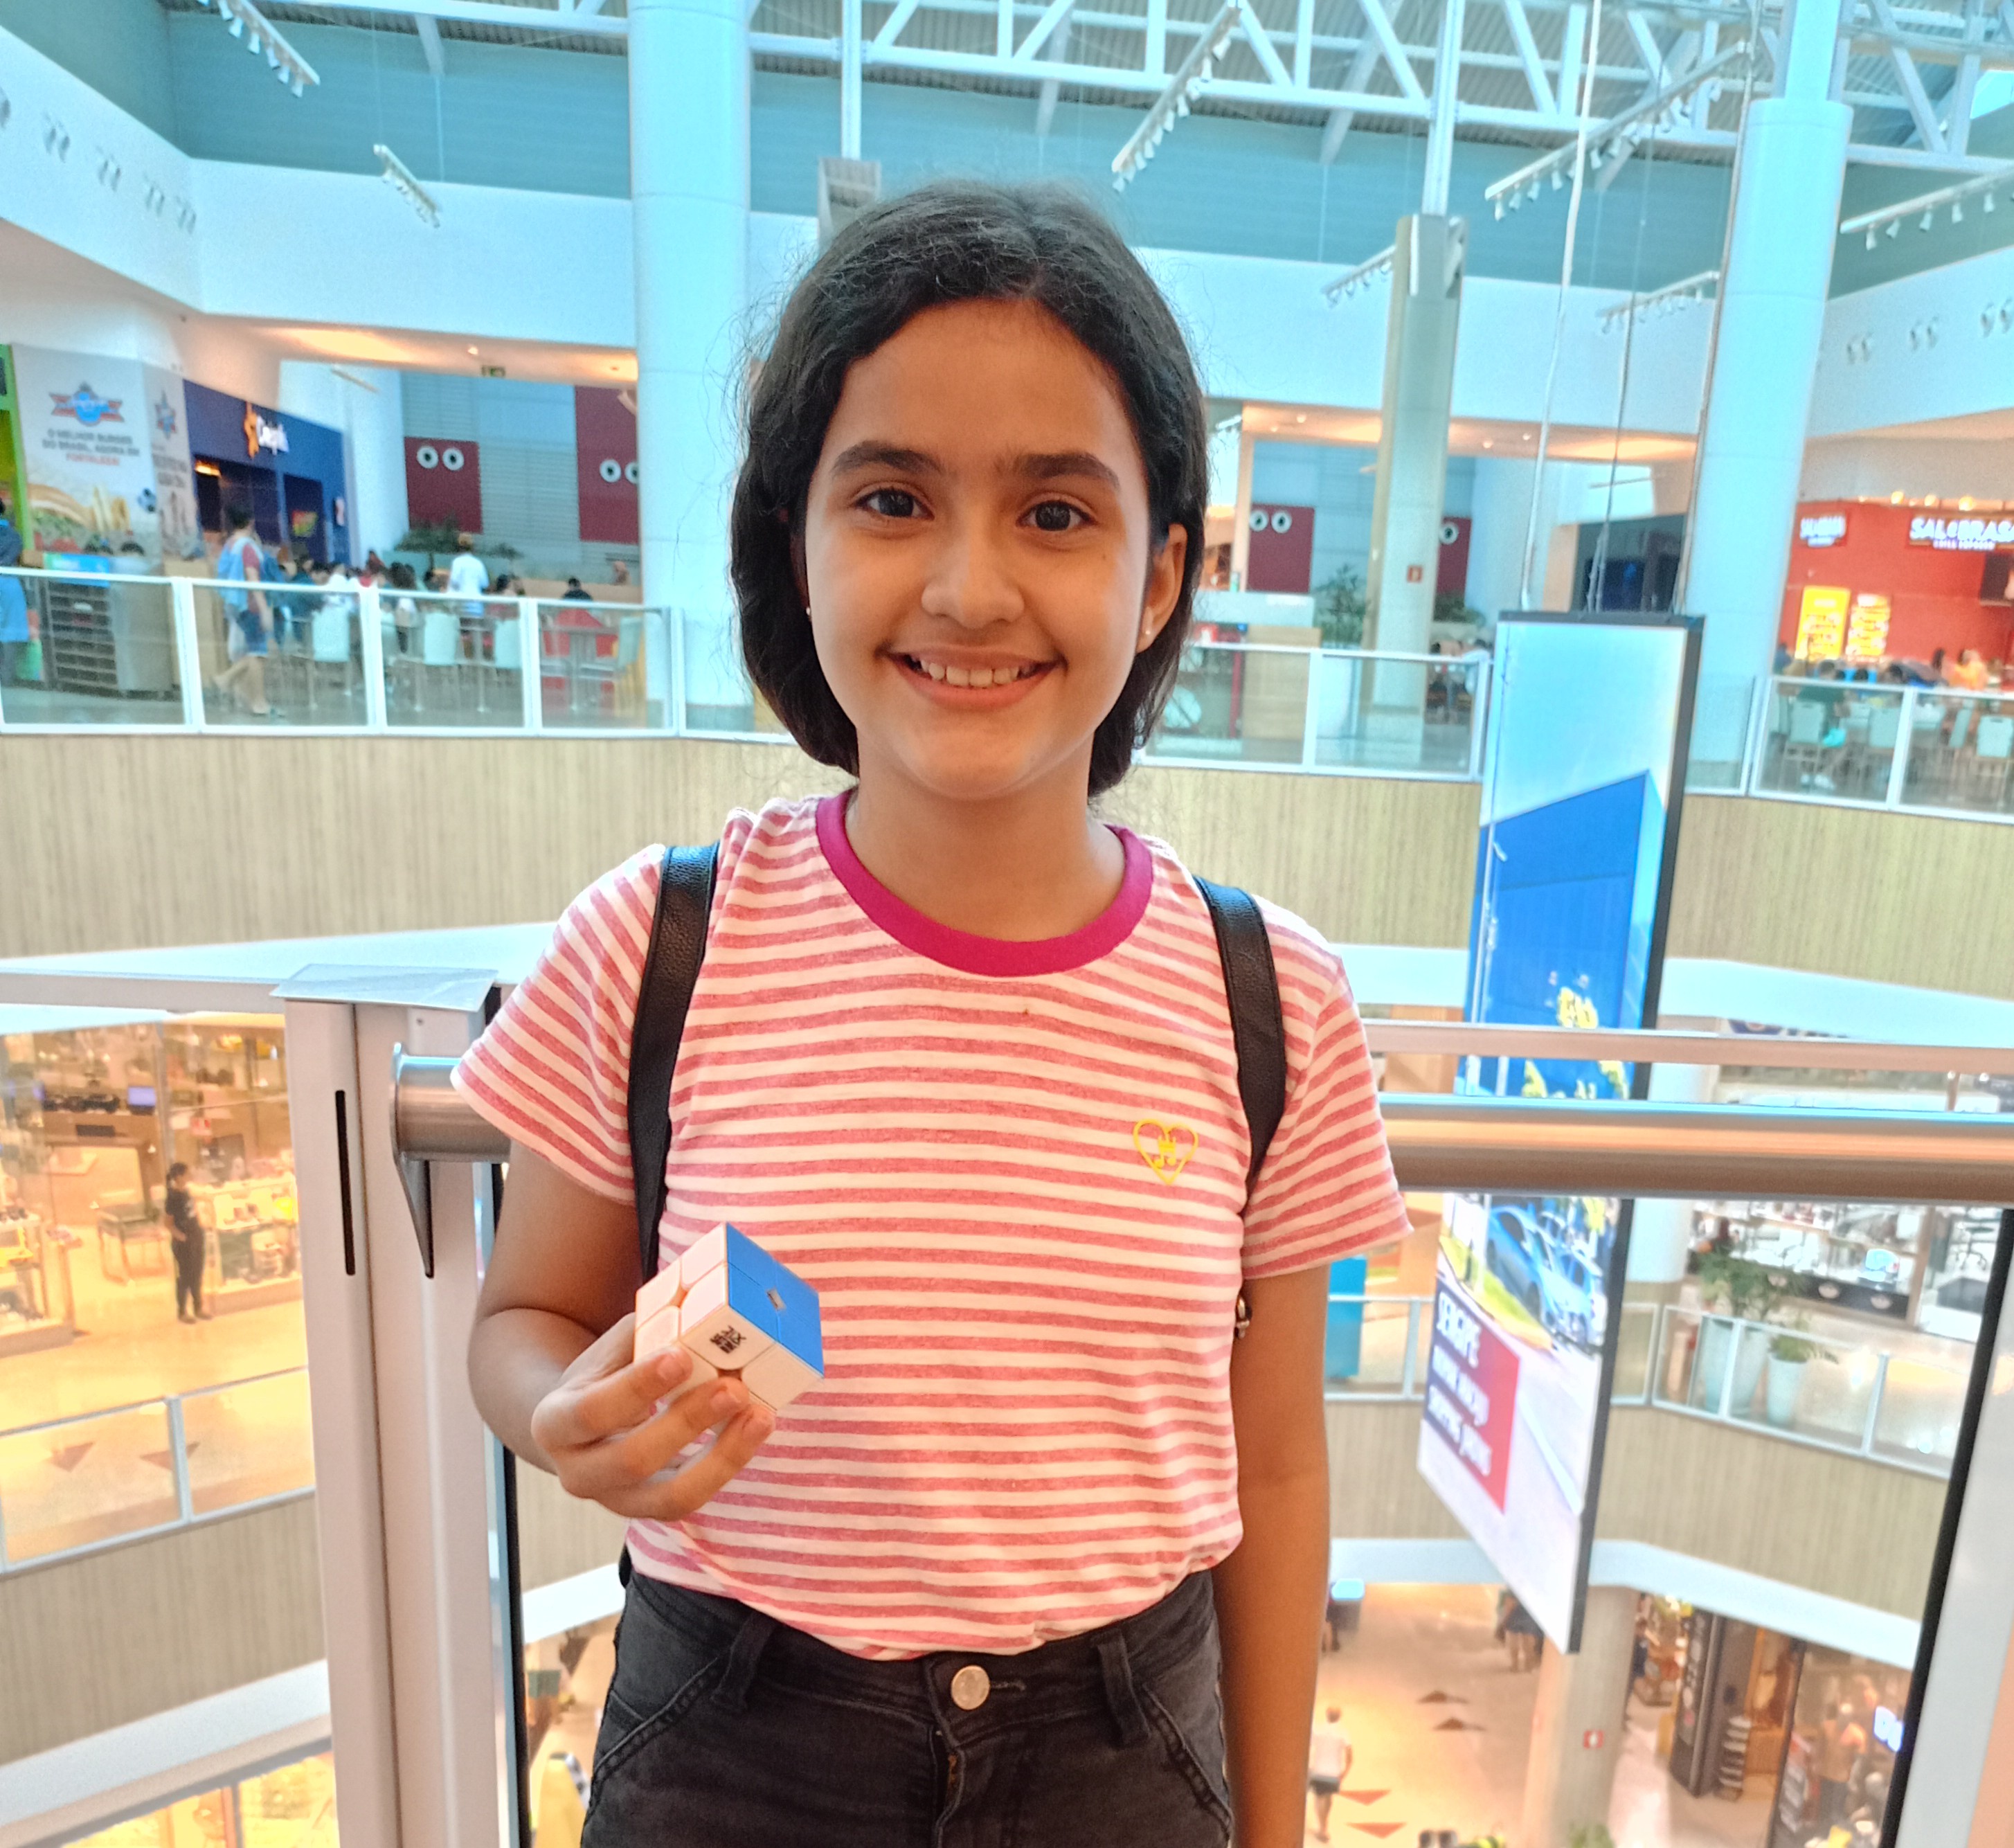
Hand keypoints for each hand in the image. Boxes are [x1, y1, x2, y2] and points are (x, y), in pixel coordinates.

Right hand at [527, 1315, 774, 1520]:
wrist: (581, 1426)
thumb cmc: (603, 1377)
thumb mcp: (609, 1352)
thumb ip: (645, 1334)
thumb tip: (700, 1310)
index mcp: (555, 1423)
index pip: (593, 1411)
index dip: (638, 1387)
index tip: (681, 1357)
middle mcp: (578, 1472)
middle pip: (632, 1459)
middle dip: (687, 1422)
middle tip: (733, 1388)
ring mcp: (615, 1500)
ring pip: (670, 1496)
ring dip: (721, 1456)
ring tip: (759, 1415)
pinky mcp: (650, 1511)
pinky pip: (693, 1498)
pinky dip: (728, 1464)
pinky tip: (755, 1429)